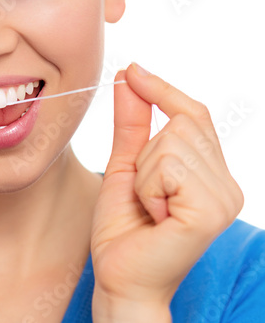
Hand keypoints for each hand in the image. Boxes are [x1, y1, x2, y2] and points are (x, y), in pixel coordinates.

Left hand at [90, 64, 243, 321]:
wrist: (118, 276)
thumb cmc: (124, 226)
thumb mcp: (126, 164)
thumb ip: (133, 122)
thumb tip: (130, 76)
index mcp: (211, 173)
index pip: (194, 114)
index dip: (163, 89)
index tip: (132, 71)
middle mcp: (226, 184)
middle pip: (182, 123)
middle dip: (146, 153)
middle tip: (144, 192)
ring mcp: (223, 198)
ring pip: (173, 141)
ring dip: (145, 173)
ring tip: (149, 206)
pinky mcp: (210, 212)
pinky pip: (169, 166)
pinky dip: (148, 186)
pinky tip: (155, 215)